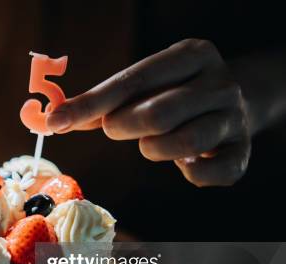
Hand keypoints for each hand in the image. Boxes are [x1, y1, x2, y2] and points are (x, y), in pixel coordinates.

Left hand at [47, 38, 251, 186]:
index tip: (56, 121)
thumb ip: (104, 103)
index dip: (90, 104)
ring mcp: (234, 118)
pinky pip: (208, 174)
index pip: (132, 80)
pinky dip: (188, 174)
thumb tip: (54, 118)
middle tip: (114, 129)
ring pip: (182, 143)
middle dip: (123, 127)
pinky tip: (185, 162)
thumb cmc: (175, 96)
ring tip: (152, 143)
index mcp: (191, 56)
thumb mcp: (145, 87)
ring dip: (153, 150)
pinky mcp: (242, 152)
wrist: (237, 106)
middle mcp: (218, 83)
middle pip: (158, 113)